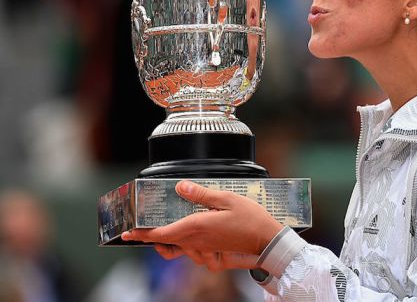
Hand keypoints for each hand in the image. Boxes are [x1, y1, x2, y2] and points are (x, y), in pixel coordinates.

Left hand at [121, 180, 283, 268]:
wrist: (267, 240)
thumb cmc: (250, 219)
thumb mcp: (227, 198)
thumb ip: (201, 194)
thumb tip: (181, 186)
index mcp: (196, 227)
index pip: (161, 233)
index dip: (142, 233)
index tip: (128, 232)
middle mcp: (196, 241)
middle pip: (165, 244)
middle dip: (151, 238)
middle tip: (141, 229)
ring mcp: (204, 249)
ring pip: (177, 249)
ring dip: (168, 241)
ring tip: (164, 229)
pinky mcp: (212, 253)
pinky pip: (192, 252)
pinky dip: (185, 245)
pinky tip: (190, 234)